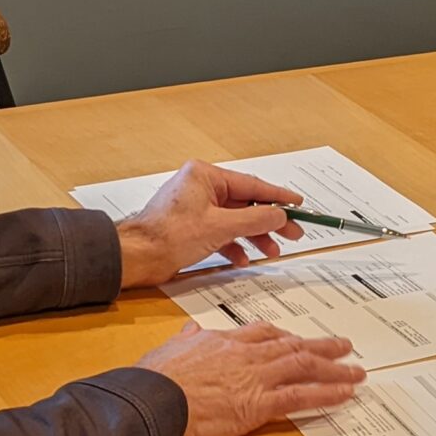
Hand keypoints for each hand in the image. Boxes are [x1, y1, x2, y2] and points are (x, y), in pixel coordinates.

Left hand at [115, 160, 305, 285]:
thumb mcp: (220, 227)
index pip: (251, 184)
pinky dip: (233, 246)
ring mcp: (196, 208)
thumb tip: (279, 215)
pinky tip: (242, 259)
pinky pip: (220, 233)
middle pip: (245, 204)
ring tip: (271, 251)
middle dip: (269, 221)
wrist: (137, 257)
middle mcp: (200, 188)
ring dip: (253, 237)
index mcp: (205, 176)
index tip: (297, 203)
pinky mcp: (191, 228)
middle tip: (293, 233)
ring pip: (235, 221)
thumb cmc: (167, 235)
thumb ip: (254, 221)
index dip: (278, 197)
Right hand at [137, 324, 364, 435]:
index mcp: (224, 341)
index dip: (284, 336)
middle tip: (344, 345)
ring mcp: (256, 377)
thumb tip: (191, 332)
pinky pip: (301, 395)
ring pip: (305, 365)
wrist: (155, 397)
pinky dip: (327, 393)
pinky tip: (345, 392)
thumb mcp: (169, 349)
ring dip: (335, 367)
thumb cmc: (156, 378)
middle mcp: (247, 354)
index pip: (262, 333)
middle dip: (321, 345)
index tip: (297, 338)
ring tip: (356, 369)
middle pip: (292, 345)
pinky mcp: (260, 403)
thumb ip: (186, 340)